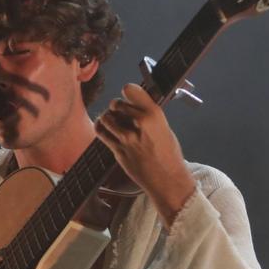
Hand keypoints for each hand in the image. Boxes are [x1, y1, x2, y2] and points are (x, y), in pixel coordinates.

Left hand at [94, 83, 195, 225]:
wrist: (167, 178)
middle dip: (116, 106)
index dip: (127, 92)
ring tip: (113, 121)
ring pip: (106, 117)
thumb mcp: (164, 127)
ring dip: (107, 118)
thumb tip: (133, 103)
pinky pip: (101, 133)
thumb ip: (148, 115)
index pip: (130, 90)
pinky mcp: (118, 151)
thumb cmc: (168, 153)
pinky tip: (104, 128)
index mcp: (154, 114)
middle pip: (116, 103)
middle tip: (120, 112)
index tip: (128, 96)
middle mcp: (140, 123)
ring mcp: (128, 138)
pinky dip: (100, 127)